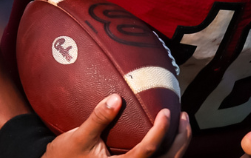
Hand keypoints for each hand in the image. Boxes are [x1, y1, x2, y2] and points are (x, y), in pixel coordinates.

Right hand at [43, 94, 191, 157]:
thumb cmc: (65, 155)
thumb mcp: (78, 136)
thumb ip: (98, 118)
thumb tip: (117, 98)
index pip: (148, 152)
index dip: (161, 132)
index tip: (166, 112)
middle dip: (181, 140)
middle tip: (185, 117)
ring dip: (178, 146)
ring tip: (183, 124)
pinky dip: (168, 151)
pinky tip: (169, 135)